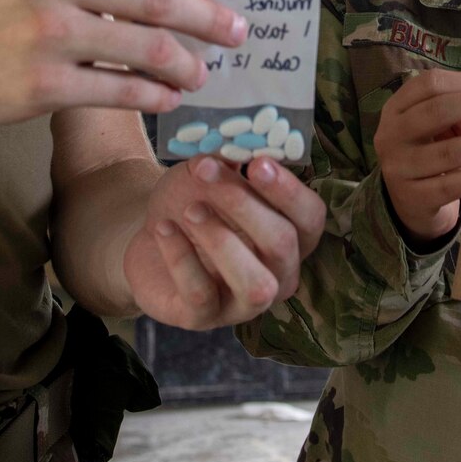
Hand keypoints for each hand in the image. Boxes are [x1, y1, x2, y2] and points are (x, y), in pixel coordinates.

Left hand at [123, 156, 327, 329]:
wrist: (149, 239)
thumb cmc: (192, 202)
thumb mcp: (209, 176)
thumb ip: (228, 162)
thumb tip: (239, 144)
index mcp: (291, 236)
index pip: (311, 217)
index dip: (289, 191)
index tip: (256, 162)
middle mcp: (278, 274)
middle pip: (283, 244)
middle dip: (245, 205)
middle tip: (208, 172)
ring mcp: (244, 303)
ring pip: (255, 285)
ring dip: (222, 241)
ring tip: (190, 209)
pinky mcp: (204, 318)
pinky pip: (201, 294)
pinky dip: (181, 257)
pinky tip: (163, 229)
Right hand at [375, 71, 460, 246]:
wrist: (411, 203)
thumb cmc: (433, 152)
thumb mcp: (440, 126)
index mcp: (397, 107)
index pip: (430, 84)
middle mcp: (391, 134)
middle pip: (438, 111)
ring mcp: (398, 167)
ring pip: (449, 151)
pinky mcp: (413, 198)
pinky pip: (452, 185)